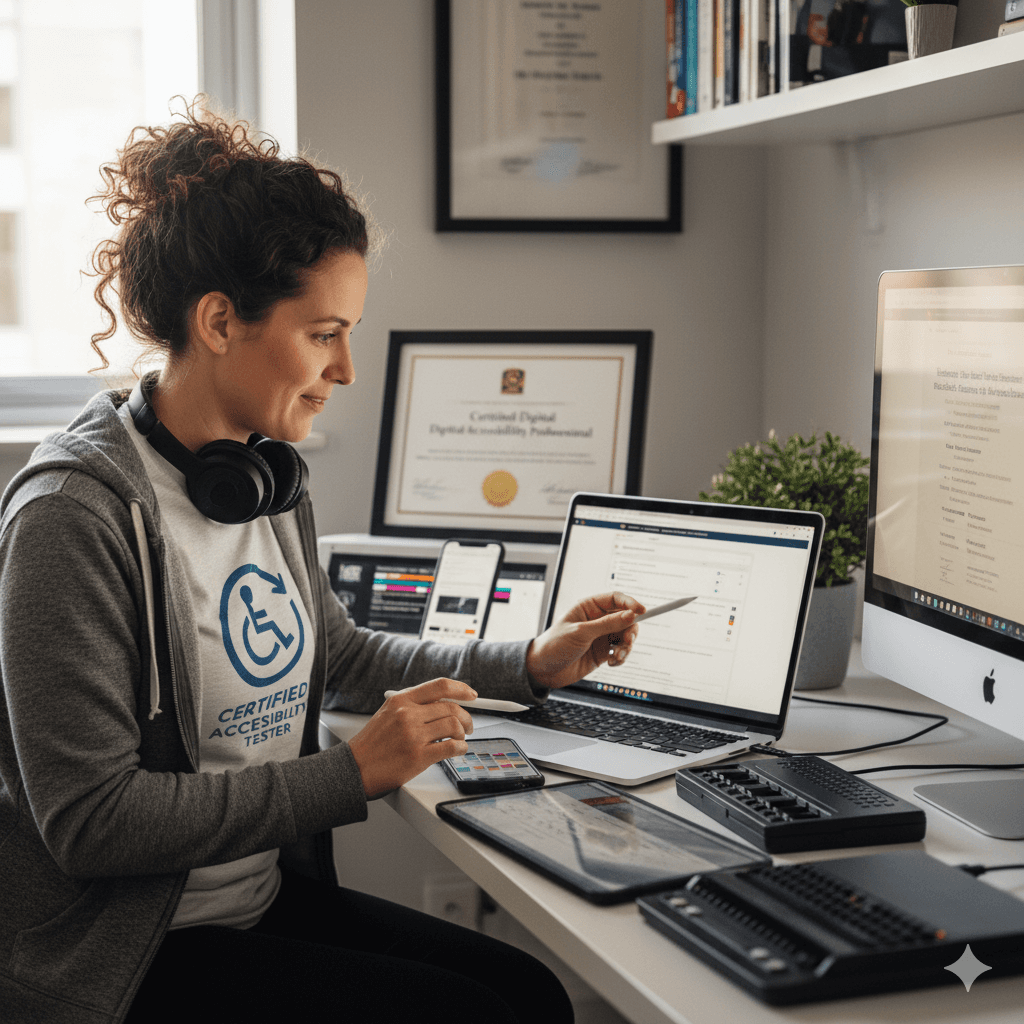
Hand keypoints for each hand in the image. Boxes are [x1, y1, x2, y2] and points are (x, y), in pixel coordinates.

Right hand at [348, 678, 476, 798]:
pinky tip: (457, 750)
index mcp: (401, 700)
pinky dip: (461, 748)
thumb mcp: (388, 713)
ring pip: (454, 726)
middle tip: (468, 726)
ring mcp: (414, 735)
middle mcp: (408, 714)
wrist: (355, 768)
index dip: (461, 689)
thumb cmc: (372, 744)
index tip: (471, 695)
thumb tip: (443, 704)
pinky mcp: (418, 756)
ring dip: (463, 734)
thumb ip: (413, 706)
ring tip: (460, 740)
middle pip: (451, 708)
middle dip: (466, 717)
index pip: (440, 686)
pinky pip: (452, 747)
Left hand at [525, 591, 645, 690]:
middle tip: (627, 642)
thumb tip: (631, 615)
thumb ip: (607, 624)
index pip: (616, 599)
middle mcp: (597, 620)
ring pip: (625, 636)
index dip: (631, 603)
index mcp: (589, 607)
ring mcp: (601, 636)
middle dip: (630, 630)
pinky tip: (611, 663)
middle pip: (626, 619)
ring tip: (618, 657)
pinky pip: (621, 652)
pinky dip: (621, 658)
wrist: (543, 671)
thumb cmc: (555, 645)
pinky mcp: (603, 652)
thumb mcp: (581, 633)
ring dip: (627, 647)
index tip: (642, 611)